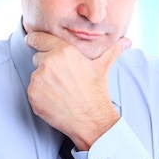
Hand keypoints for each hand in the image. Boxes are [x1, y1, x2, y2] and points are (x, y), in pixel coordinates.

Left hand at [25, 31, 130, 149]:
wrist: (91, 119)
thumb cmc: (96, 92)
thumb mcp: (103, 67)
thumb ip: (112, 50)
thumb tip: (127, 41)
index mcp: (64, 51)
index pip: (38, 38)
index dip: (35, 40)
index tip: (32, 42)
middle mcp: (49, 62)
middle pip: (37, 58)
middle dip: (46, 66)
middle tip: (63, 79)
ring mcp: (38, 79)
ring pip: (35, 75)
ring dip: (44, 82)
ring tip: (62, 91)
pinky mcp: (32, 94)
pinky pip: (32, 91)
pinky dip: (40, 96)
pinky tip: (56, 100)